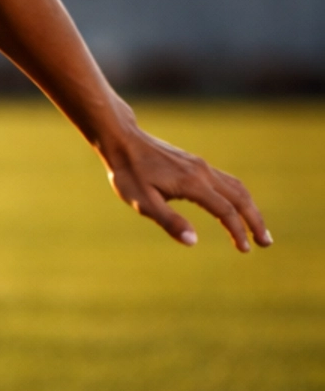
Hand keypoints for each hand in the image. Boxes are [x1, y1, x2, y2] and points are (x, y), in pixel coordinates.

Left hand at [100, 122, 270, 253]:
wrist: (123, 142)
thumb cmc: (129, 174)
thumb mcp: (142, 203)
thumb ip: (169, 222)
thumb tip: (193, 242)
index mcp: (192, 184)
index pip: (225, 211)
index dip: (237, 231)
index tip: (245, 249)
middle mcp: (203, 173)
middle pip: (240, 197)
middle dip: (255, 221)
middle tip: (266, 242)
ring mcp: (202, 166)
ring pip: (237, 187)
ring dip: (250, 208)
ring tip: (258, 229)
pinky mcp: (197, 165)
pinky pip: (227, 181)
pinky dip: (239, 197)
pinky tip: (238, 208)